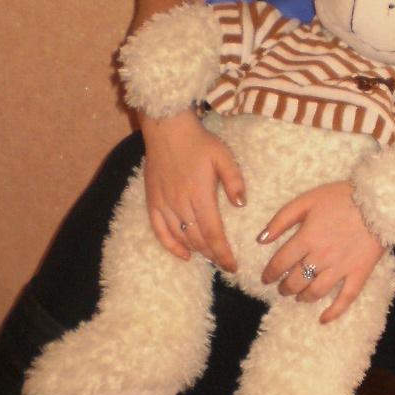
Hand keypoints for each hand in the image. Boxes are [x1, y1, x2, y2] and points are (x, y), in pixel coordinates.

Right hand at [141, 109, 245, 271]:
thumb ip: (234, 181)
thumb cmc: (198, 141)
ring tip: (210, 257)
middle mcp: (180, 203)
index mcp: (200, 194)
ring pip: (181, 237)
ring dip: (197, 251)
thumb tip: (241, 205)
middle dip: (214, 255)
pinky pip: (160, 231)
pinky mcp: (153, 201)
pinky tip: (184, 255)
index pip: (213, 233)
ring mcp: (164, 204)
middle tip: (225, 263)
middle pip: (198, 239)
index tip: (233, 266)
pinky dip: (171, 247)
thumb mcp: (223, 156)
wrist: (167, 128)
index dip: (223, 253)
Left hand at [259, 181, 384, 322]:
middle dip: (285, 288)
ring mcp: (341, 267)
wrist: (378, 201)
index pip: (280, 263)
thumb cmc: (341, 197)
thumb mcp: (307, 200)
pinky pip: (346, 298)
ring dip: (303, 297)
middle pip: (296, 280)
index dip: (269, 273)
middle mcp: (321, 257)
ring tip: (298, 297)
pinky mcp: (359, 273)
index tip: (266, 278)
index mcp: (306, 238)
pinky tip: (323, 319)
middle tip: (282, 289)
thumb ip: (281, 220)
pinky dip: (334, 312)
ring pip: (316, 291)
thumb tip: (261, 239)